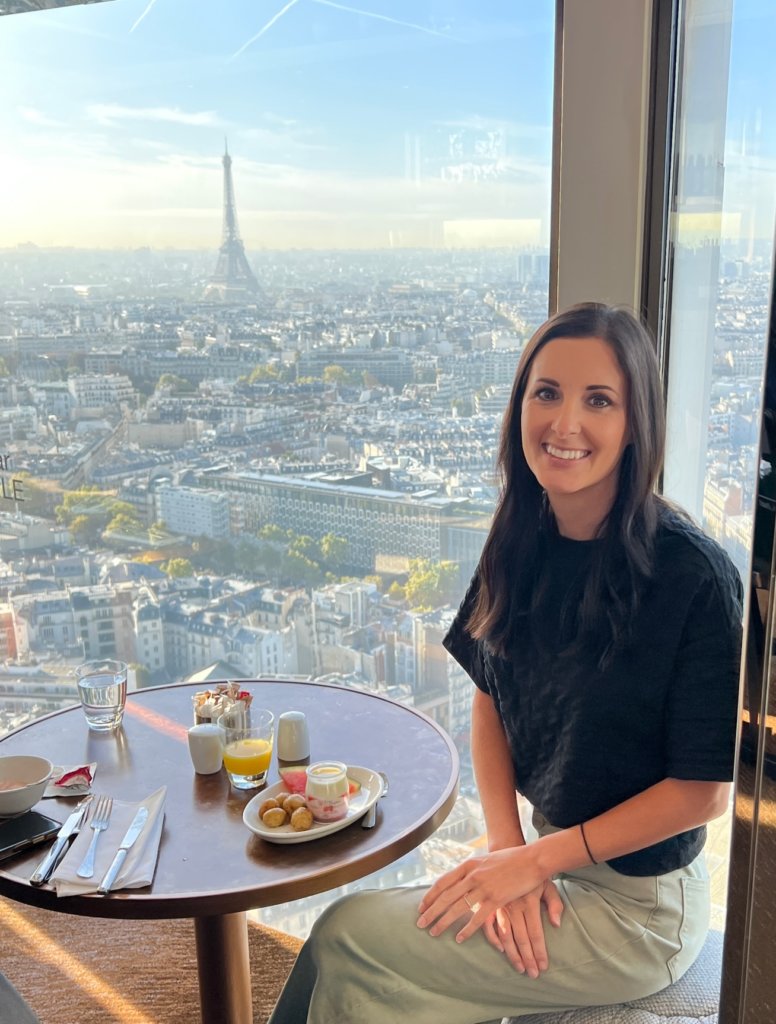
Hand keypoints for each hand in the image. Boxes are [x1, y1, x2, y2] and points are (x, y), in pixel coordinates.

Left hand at [416, 845, 545, 942]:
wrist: (532, 859)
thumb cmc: (510, 859)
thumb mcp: (486, 860)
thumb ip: (473, 870)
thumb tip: (461, 879)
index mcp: (468, 865)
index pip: (443, 882)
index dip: (430, 896)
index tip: (421, 907)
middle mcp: (473, 876)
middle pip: (446, 896)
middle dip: (431, 911)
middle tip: (420, 923)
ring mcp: (484, 887)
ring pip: (458, 908)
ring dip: (443, 921)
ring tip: (433, 932)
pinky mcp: (497, 899)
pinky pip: (478, 918)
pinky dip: (467, 929)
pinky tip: (459, 938)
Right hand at [482, 880, 563, 976]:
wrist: (509, 853)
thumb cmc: (532, 874)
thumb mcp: (548, 885)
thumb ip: (555, 904)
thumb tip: (557, 924)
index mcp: (529, 902)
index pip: (535, 933)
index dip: (539, 952)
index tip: (543, 967)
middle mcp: (513, 906)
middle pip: (521, 939)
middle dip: (527, 959)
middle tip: (533, 975)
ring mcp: (499, 906)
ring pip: (505, 936)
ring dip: (512, 954)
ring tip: (520, 968)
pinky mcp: (488, 903)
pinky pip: (488, 925)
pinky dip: (493, 939)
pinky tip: (500, 949)